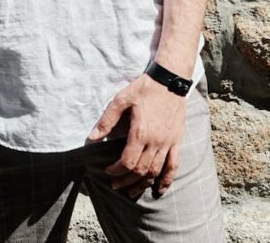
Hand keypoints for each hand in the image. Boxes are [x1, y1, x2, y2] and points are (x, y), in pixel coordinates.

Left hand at [87, 73, 186, 197]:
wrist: (170, 79)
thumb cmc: (144, 88)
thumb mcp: (121, 99)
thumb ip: (107, 120)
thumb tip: (92, 137)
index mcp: (140, 133)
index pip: (127, 162)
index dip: (116, 170)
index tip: (108, 171)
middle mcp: (155, 142)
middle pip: (140, 171)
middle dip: (126, 180)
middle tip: (115, 184)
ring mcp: (168, 143)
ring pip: (155, 172)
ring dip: (142, 184)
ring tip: (131, 190)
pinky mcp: (177, 141)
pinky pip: (173, 166)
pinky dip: (166, 180)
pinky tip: (159, 190)